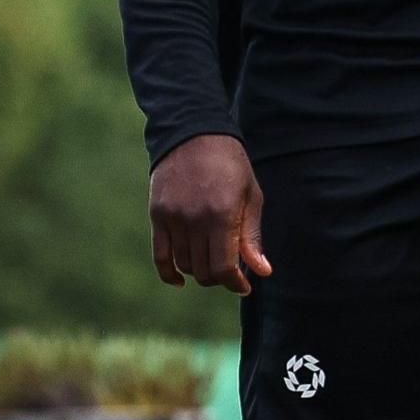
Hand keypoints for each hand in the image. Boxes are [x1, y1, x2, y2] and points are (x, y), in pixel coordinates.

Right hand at [148, 135, 269, 294]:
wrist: (194, 133)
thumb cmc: (230, 164)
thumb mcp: (251, 196)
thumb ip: (252, 236)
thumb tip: (262, 271)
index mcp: (221, 214)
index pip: (224, 267)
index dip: (235, 283)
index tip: (244, 286)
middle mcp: (194, 219)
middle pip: (204, 271)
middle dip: (220, 278)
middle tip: (231, 270)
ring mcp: (172, 218)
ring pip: (185, 265)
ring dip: (200, 272)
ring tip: (212, 261)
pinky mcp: (157, 215)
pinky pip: (160, 256)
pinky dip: (169, 274)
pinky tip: (180, 281)